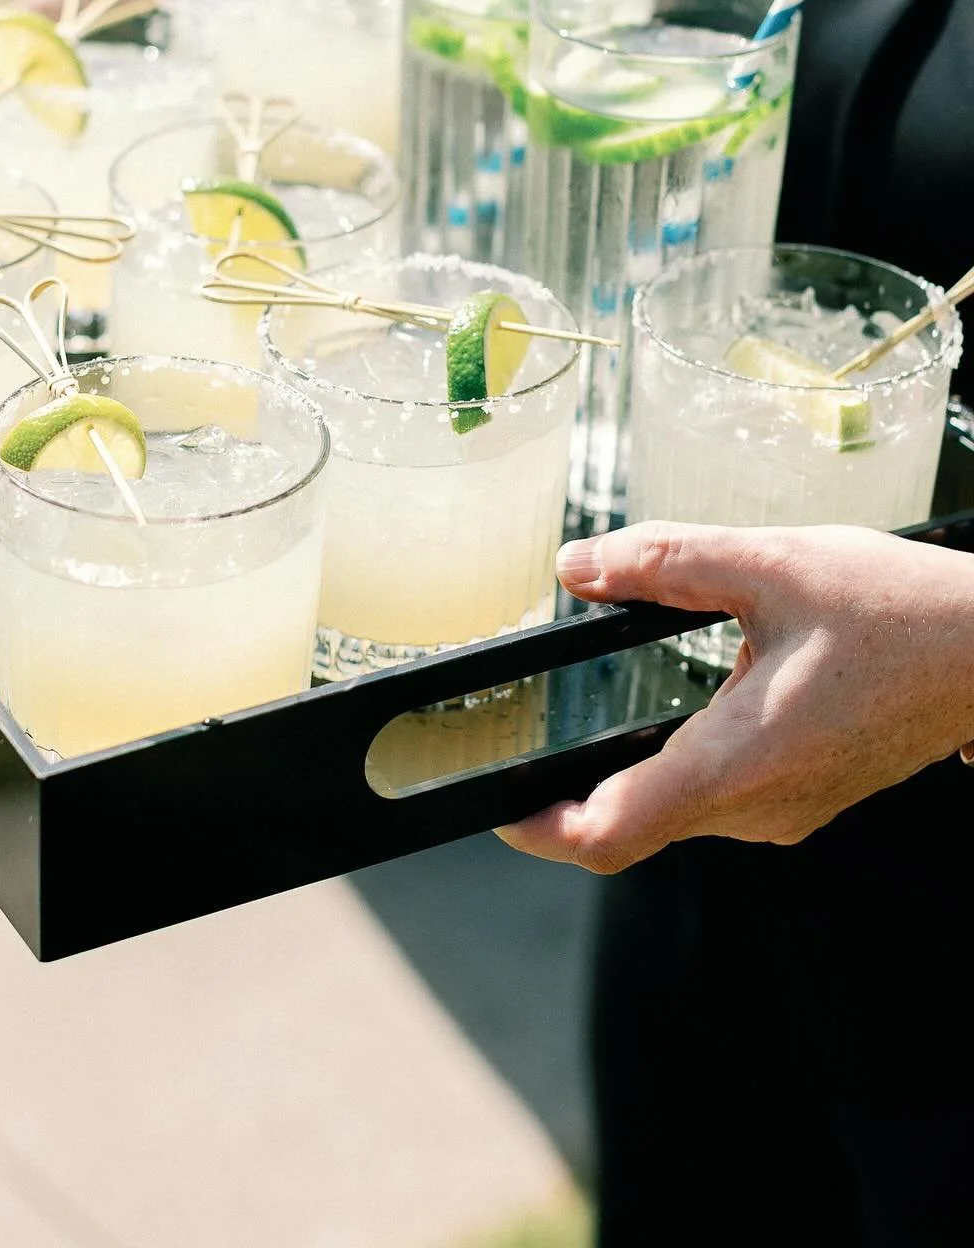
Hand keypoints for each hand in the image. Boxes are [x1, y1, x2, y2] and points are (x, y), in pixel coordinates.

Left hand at [497, 522, 973, 872]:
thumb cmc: (899, 612)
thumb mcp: (772, 564)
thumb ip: (665, 561)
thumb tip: (579, 566)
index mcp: (740, 760)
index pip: (611, 832)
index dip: (538, 827)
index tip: (494, 801)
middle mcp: (760, 805)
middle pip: (632, 827)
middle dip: (566, 794)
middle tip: (516, 745)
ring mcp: (786, 809)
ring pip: (675, 812)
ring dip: (622, 775)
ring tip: (577, 720)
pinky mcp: (805, 795)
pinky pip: (717, 797)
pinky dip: (672, 765)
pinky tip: (667, 712)